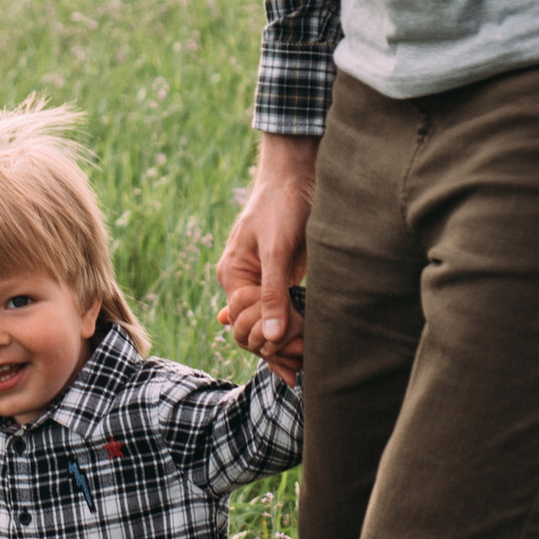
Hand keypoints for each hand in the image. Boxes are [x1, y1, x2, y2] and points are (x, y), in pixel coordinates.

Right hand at [217, 132, 317, 385]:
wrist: (298, 174)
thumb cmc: (282, 206)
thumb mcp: (276, 250)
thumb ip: (273, 293)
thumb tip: (271, 338)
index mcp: (233, 275)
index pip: (242, 325)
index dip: (266, 342)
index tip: (293, 352)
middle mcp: (244, 282)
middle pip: (253, 328)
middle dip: (275, 348)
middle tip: (303, 364)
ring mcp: (264, 280)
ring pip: (270, 323)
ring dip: (286, 343)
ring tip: (305, 364)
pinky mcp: (284, 276)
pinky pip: (284, 310)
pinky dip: (292, 329)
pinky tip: (304, 349)